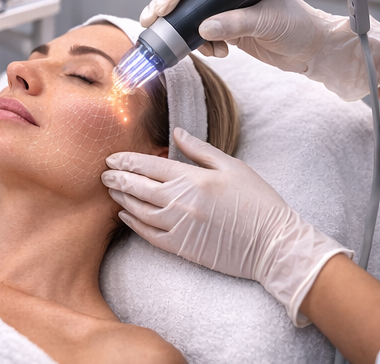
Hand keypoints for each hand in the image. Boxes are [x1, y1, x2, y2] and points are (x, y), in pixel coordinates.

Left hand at [104, 128, 348, 321]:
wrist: (276, 245)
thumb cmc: (258, 202)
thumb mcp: (233, 166)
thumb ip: (200, 149)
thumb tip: (177, 132)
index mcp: (193, 179)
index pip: (149, 166)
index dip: (126, 161)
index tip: (111, 158)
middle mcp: (181, 202)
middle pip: (138, 187)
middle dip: (117, 178)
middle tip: (104, 173)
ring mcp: (180, 227)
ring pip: (139, 211)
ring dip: (122, 198)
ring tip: (112, 190)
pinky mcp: (183, 248)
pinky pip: (149, 235)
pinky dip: (133, 224)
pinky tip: (125, 215)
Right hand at [140, 0, 379, 99]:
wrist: (315, 51)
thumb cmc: (299, 26)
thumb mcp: (267, 22)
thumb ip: (234, 23)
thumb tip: (202, 28)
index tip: (163, 7)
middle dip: (167, 11)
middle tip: (150, 24)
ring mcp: (226, 11)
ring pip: (191, 18)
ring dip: (186, 33)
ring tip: (193, 47)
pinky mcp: (227, 31)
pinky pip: (202, 36)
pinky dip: (203, 46)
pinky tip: (219, 53)